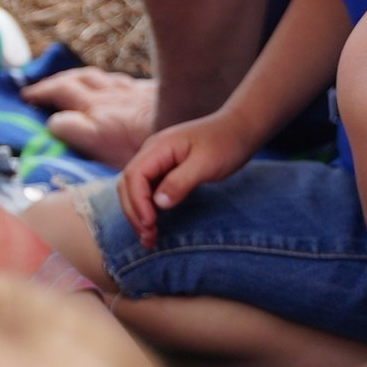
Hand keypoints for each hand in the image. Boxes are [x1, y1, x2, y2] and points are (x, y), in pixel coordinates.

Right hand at [20, 68, 155, 167]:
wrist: (194, 110)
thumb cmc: (162, 145)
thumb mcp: (125, 161)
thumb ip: (94, 149)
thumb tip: (66, 134)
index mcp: (98, 125)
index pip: (61, 123)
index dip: (51, 127)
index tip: (45, 131)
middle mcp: (103, 103)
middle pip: (64, 88)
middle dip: (44, 90)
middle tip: (29, 94)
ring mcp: (120, 90)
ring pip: (85, 77)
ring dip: (66, 78)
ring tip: (55, 83)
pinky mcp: (137, 86)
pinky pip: (107, 77)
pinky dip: (94, 78)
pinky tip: (97, 83)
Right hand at [117, 111, 255, 245]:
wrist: (238, 128)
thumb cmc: (225, 143)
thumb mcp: (206, 164)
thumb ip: (181, 181)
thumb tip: (158, 203)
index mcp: (159, 147)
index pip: (134, 175)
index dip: (138, 202)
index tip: (150, 224)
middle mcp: (151, 152)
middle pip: (128, 184)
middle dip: (134, 212)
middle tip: (148, 237)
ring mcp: (156, 161)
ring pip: (134, 189)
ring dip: (137, 213)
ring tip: (149, 238)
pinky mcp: (163, 170)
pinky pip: (146, 190)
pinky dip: (147, 208)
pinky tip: (154, 225)